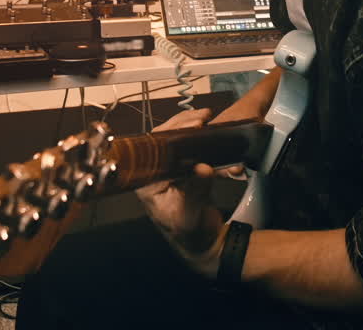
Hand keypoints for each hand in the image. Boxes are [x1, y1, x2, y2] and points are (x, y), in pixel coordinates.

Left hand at [135, 108, 227, 277]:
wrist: (202, 244)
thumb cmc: (190, 234)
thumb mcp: (191, 216)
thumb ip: (196, 192)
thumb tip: (203, 168)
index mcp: (146, 182)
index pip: (154, 149)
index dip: (172, 132)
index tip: (193, 125)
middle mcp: (153, 173)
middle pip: (165, 139)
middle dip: (186, 125)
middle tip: (204, 118)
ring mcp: (167, 170)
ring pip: (178, 141)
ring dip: (197, 132)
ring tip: (211, 123)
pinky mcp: (182, 170)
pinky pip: (191, 150)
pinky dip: (207, 145)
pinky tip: (216, 141)